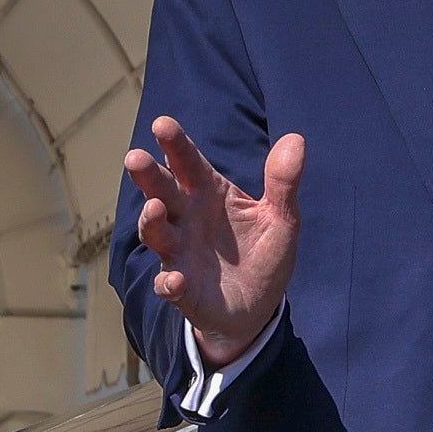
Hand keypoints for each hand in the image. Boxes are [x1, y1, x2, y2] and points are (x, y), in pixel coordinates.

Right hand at [123, 114, 305, 372]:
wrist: (258, 307)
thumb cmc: (263, 254)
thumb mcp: (282, 218)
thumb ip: (284, 181)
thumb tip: (296, 138)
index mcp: (208, 194)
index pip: (189, 163)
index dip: (176, 144)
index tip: (162, 124)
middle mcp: (186, 219)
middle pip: (162, 192)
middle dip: (149, 176)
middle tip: (135, 157)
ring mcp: (180, 254)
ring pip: (156, 234)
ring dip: (152, 221)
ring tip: (156, 209)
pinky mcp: (183, 291)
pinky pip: (169, 285)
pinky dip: (169, 283)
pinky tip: (176, 280)